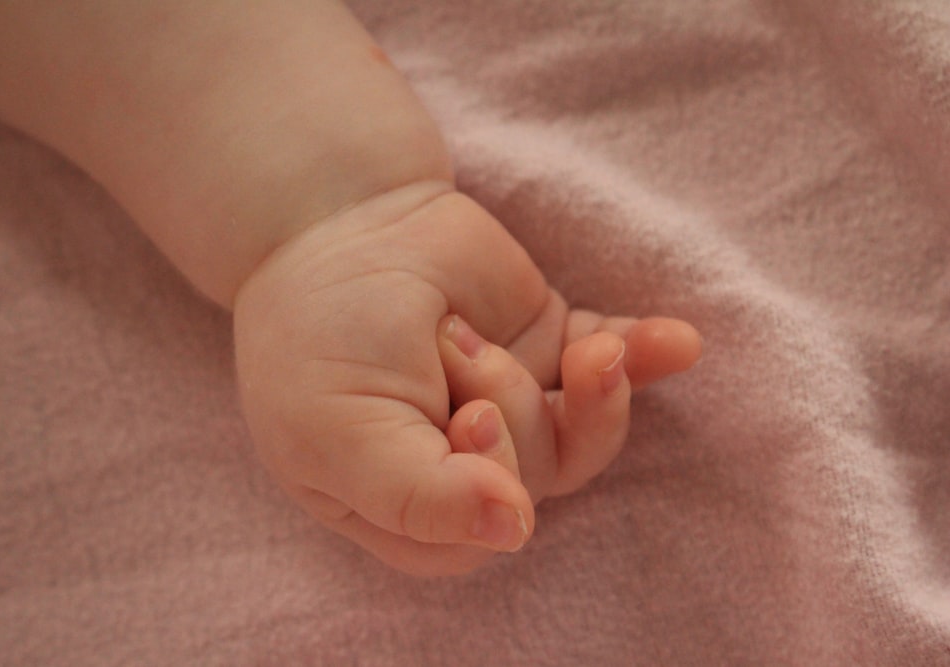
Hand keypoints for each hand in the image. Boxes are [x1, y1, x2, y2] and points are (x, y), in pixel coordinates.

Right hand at [233, 186, 699, 574]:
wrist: (337, 222)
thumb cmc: (318, 336)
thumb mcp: (342, 432)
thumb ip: (419, 497)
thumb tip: (515, 530)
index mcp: (409, 503)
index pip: (483, 533)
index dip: (492, 481)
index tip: (465, 416)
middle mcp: (470, 461)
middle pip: (538, 477)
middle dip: (501, 402)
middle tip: (445, 344)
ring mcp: (519, 402)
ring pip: (588, 430)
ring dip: (571, 383)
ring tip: (517, 334)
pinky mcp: (553, 344)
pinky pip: (617, 363)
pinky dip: (647, 353)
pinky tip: (677, 343)